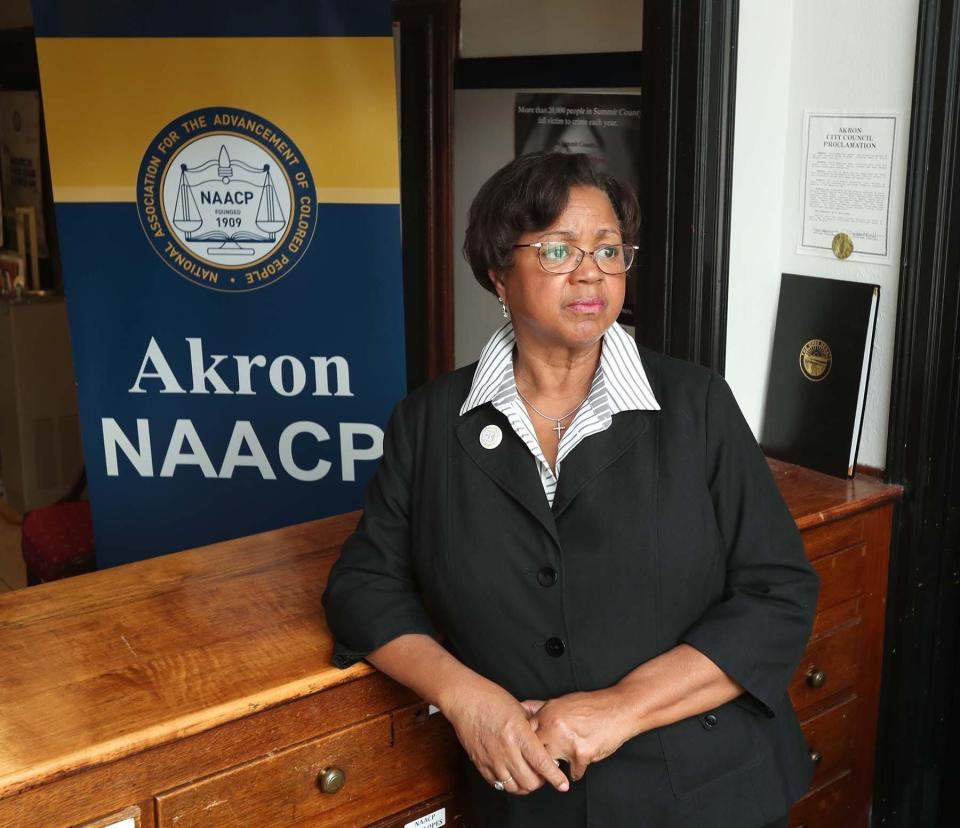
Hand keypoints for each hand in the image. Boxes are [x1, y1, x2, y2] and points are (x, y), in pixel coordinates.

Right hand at [440, 676, 569, 794]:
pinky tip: (511, 775)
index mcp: (519, 734)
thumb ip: (532, 729)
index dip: (555, 777)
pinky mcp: (480, 763)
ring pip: (514, 787)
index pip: (542, 763)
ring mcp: (492, 759)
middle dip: (540, 782)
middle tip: (543, 775)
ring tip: (527, 776)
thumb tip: (544, 744)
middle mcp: (507, 749)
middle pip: (529, 781)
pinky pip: (497, 784)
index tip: (563, 785)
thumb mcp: (519, 710)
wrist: (465, 699)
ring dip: (524, 785)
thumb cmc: (492, 699)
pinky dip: (508, 783)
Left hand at [523, 687, 634, 781]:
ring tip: (563, 761)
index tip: (527, 753)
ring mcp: (567, 742)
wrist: (619, 708)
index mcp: (547, 713)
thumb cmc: (590, 705)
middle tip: (544, 763)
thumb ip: (539, 707)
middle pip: (535, 753)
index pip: (525, 736)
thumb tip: (520, 707)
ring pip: (551, 766)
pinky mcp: (582, 755)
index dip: (525, 746)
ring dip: (557, 768)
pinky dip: (577, 770)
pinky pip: (573, 773)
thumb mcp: (562, 701)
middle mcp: (554, 727)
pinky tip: (582, 761)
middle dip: (539, 760)